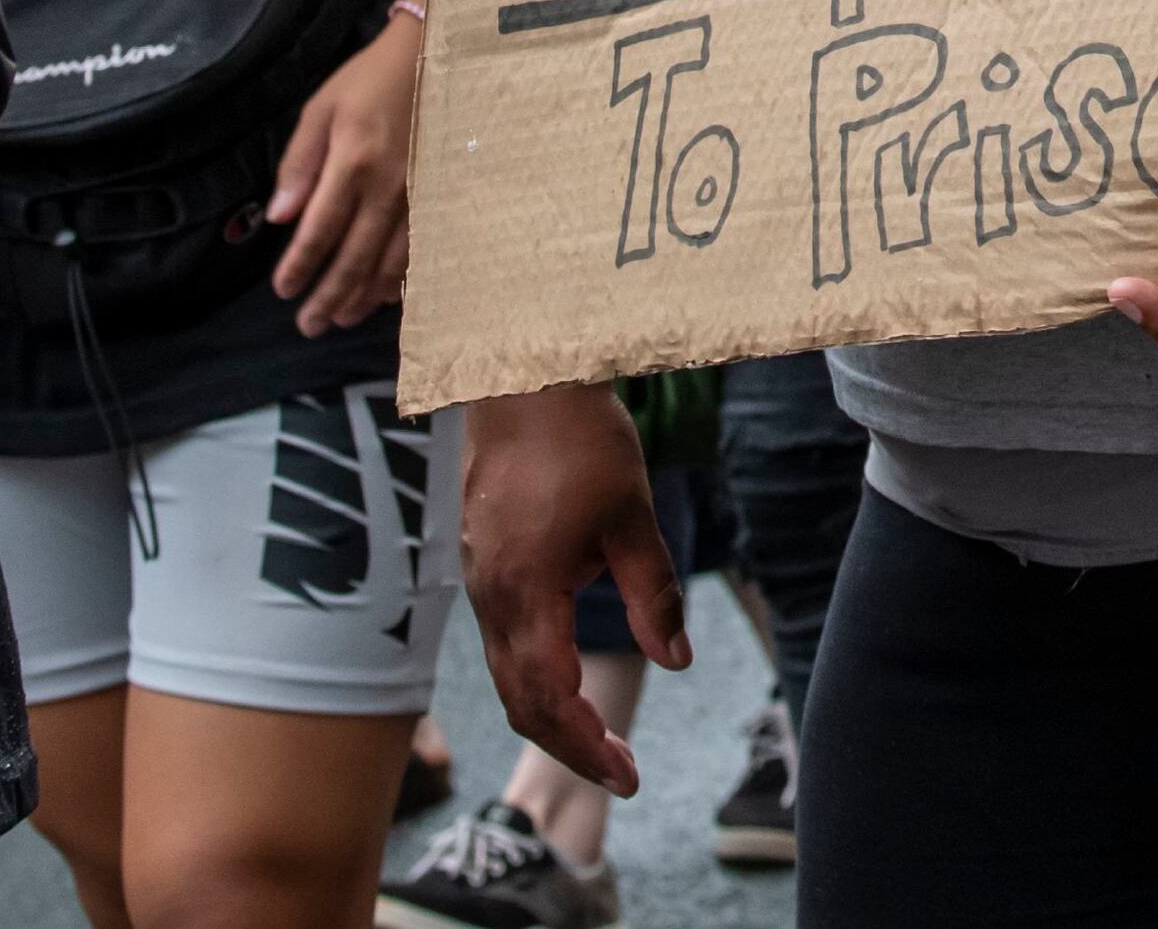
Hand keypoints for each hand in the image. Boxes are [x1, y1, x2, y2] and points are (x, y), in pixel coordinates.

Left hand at [270, 7, 423, 337]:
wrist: (434, 58)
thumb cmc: (368, 81)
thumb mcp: (321, 110)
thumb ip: (298, 164)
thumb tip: (279, 217)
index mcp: (353, 163)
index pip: (319, 229)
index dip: (299, 265)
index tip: (282, 291)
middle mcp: (387, 189)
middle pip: (355, 257)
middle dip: (329, 296)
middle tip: (308, 326)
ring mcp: (418, 197)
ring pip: (389, 262)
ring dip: (363, 296)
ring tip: (341, 318)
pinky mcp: (437, 197)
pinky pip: (419, 250)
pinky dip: (400, 279)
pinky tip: (385, 296)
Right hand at [458, 384, 680, 798]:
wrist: (522, 381)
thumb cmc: (580, 442)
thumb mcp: (631, 517)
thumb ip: (653, 594)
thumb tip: (677, 659)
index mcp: (525, 593)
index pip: (550, 698)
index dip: (587, 745)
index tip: (626, 775)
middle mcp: (491, 598)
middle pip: (521, 701)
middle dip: (569, 745)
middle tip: (621, 772)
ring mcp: (480, 582)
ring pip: (507, 675)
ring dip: (551, 714)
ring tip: (601, 738)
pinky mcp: (483, 565)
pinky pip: (503, 643)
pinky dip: (535, 677)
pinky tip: (570, 678)